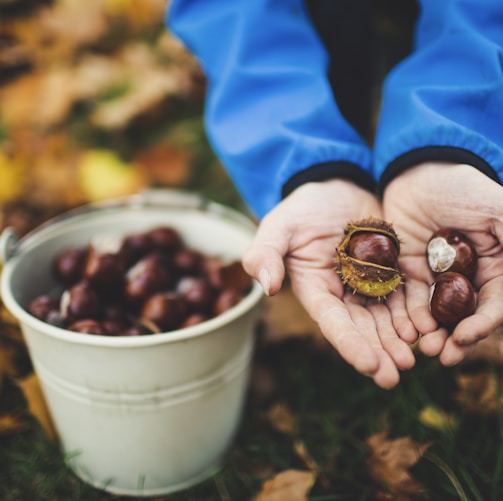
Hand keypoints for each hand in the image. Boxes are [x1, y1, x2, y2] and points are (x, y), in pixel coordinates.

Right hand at [243, 179, 416, 387]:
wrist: (335, 187)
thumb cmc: (301, 209)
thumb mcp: (279, 226)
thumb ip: (265, 253)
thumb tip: (267, 286)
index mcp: (316, 289)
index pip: (332, 322)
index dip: (350, 344)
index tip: (369, 365)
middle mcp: (343, 294)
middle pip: (362, 327)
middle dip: (378, 352)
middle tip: (396, 375)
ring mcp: (368, 283)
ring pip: (385, 317)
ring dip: (398, 339)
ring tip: (415, 358)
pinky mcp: (390, 270)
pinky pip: (404, 294)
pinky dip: (415, 312)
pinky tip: (427, 327)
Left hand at [383, 162, 502, 365]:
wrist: (417, 173)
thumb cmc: (462, 187)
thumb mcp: (497, 210)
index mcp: (496, 267)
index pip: (494, 304)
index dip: (483, 324)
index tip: (464, 338)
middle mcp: (468, 278)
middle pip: (465, 317)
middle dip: (454, 338)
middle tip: (440, 355)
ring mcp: (437, 277)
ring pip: (436, 314)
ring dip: (430, 334)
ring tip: (420, 349)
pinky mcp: (409, 273)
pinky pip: (408, 300)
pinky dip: (408, 317)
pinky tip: (403, 330)